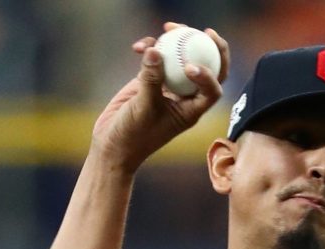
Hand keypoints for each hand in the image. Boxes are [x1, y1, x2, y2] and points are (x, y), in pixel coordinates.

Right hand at [91, 25, 229, 172]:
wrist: (112, 144)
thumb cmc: (133, 136)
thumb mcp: (143, 109)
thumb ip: (151, 80)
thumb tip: (155, 49)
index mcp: (191, 110)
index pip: (212, 90)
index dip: (209, 75)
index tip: (190, 66)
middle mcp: (184, 96)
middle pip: (207, 68)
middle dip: (210, 48)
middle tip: (205, 32)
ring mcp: (168, 86)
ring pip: (180, 58)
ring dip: (176, 41)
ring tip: (168, 28)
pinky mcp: (150, 79)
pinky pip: (156, 58)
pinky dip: (149, 49)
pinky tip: (136, 47)